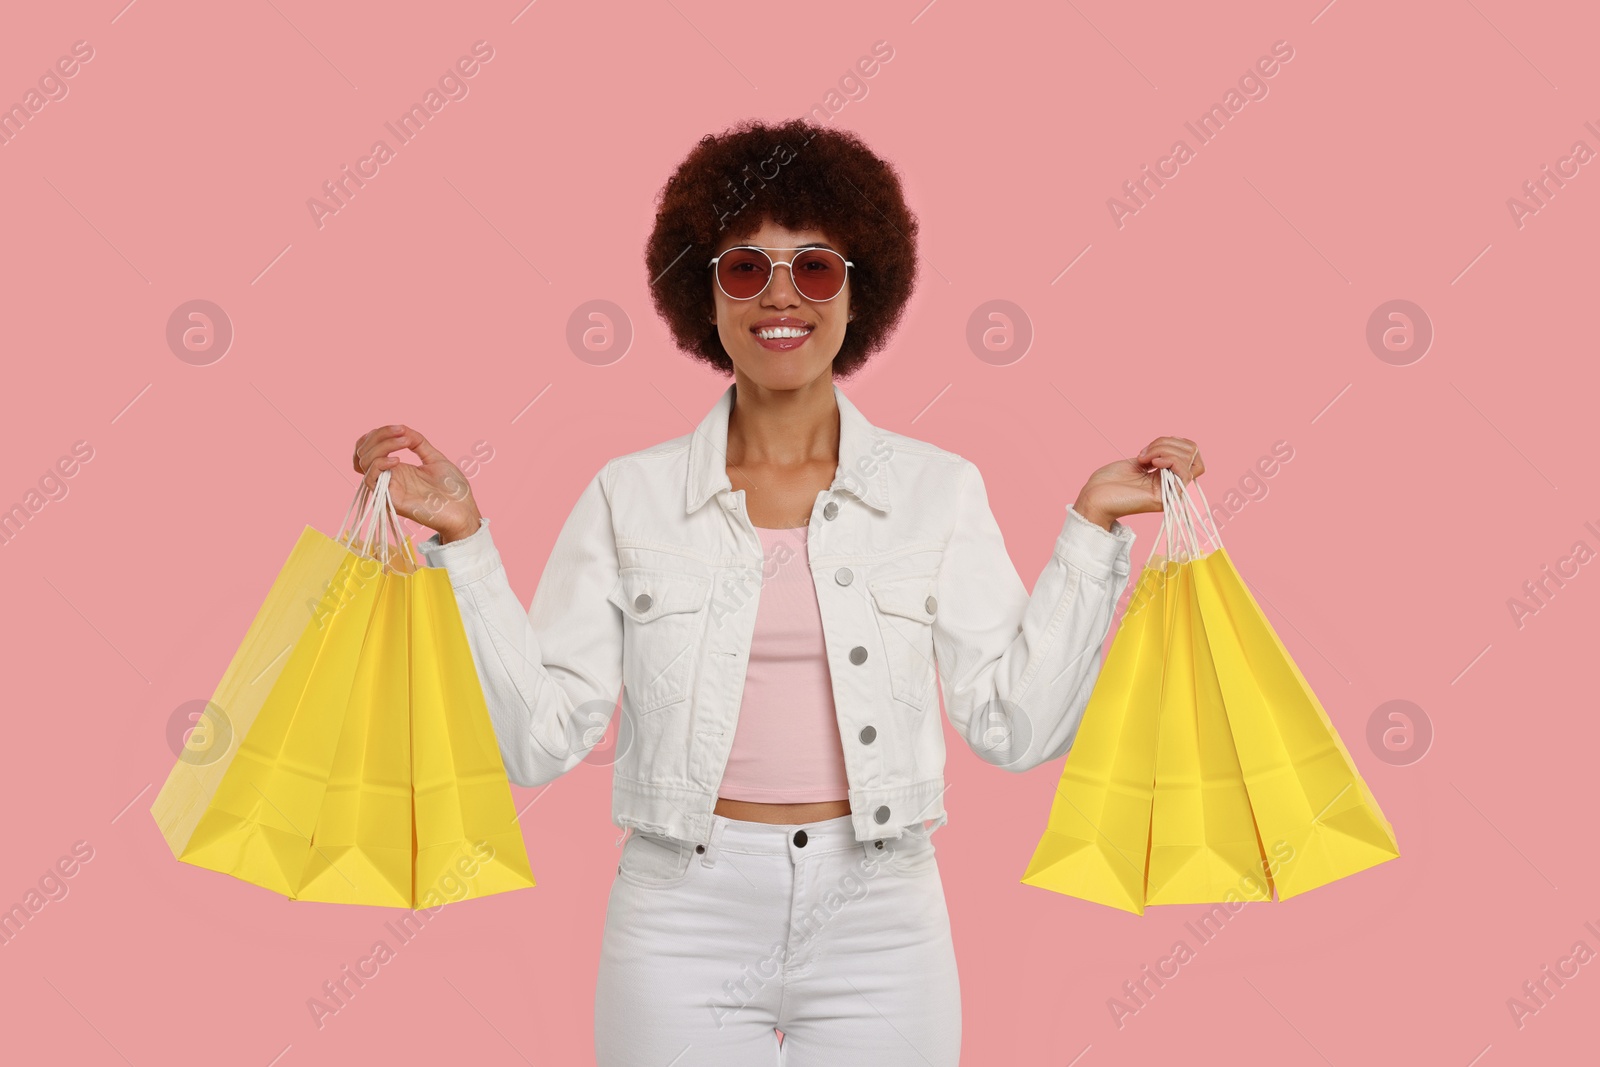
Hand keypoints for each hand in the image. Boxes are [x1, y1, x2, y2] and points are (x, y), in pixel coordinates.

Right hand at [351, 425, 482, 542]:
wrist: (463, 510)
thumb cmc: (452, 489)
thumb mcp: (435, 458)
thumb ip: (418, 442)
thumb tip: (402, 428)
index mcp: (397, 468)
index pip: (370, 448)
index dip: (378, 434)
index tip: (400, 428)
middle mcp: (389, 477)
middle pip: (363, 452)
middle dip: (379, 435)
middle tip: (401, 431)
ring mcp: (388, 488)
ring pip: (364, 462)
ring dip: (381, 446)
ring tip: (404, 442)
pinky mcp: (390, 499)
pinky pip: (371, 479)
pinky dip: (380, 464)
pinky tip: (398, 460)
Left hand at [1073, 436, 1205, 530]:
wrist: (1094, 497)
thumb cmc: (1109, 481)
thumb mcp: (1138, 460)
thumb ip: (1157, 454)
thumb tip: (1172, 445)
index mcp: (1167, 475)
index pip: (1191, 453)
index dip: (1175, 442)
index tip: (1152, 446)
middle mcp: (1172, 484)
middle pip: (1192, 453)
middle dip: (1167, 443)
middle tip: (1145, 453)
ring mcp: (1171, 492)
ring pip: (1189, 460)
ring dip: (1164, 449)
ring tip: (1144, 458)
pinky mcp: (1166, 498)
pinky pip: (1184, 472)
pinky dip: (1169, 459)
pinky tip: (1152, 462)